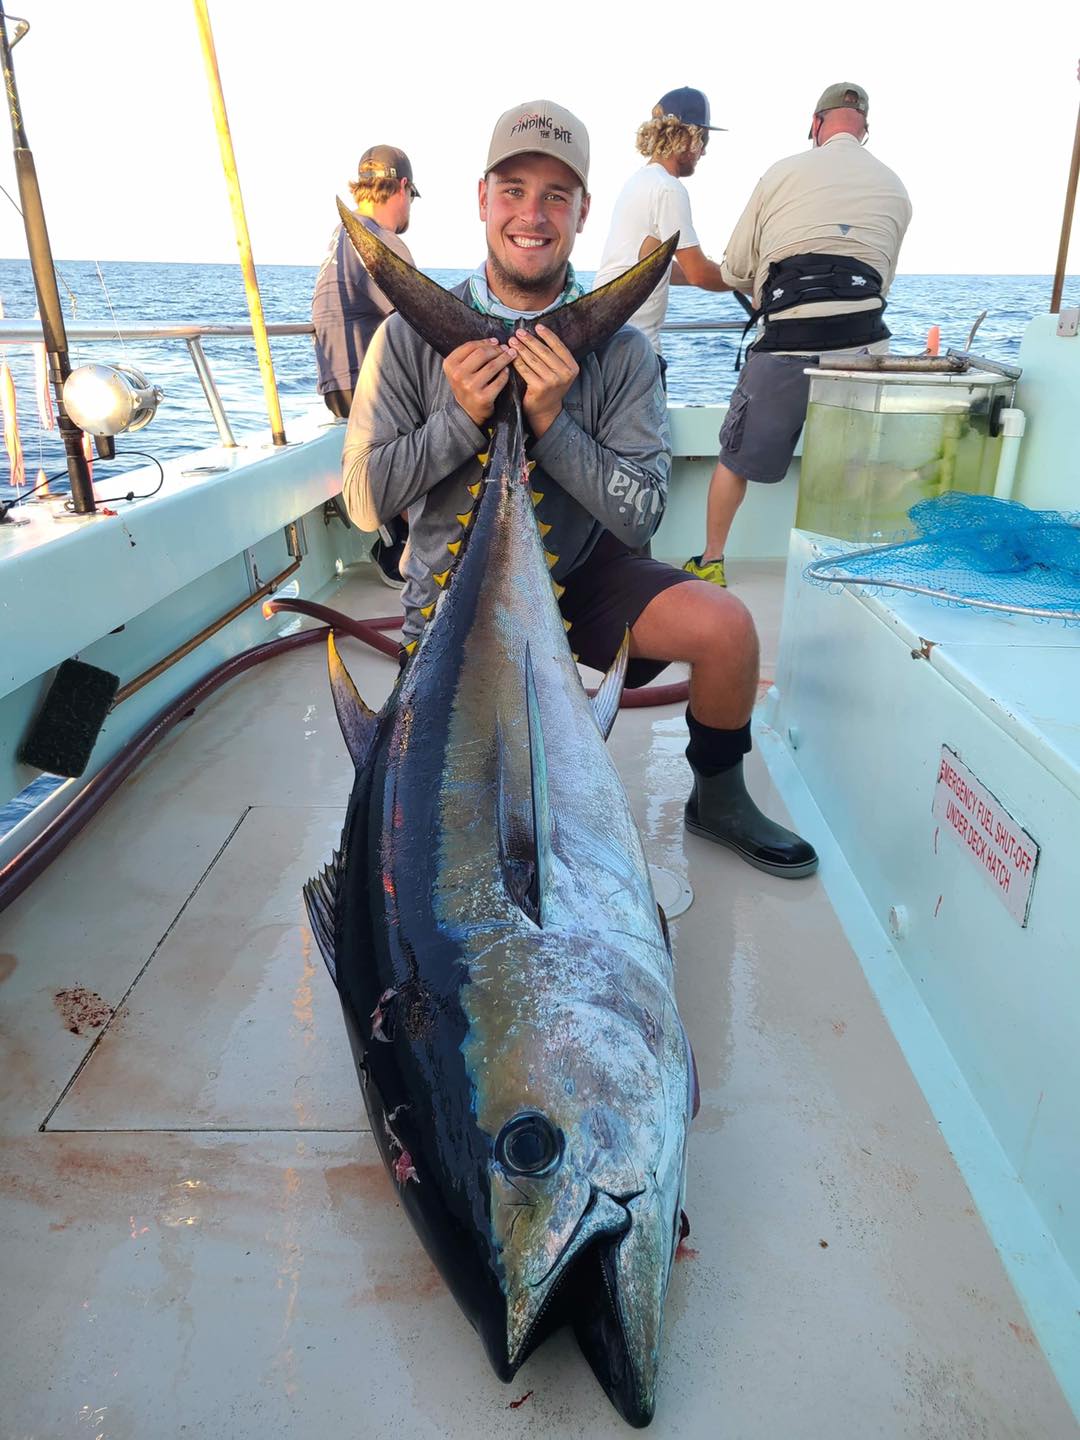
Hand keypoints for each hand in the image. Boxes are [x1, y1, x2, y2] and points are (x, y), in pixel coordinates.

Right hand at [443, 338, 512, 427]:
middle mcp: (458, 375)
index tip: (496, 342)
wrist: (467, 412)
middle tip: (506, 348)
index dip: (486, 342)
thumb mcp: (460, 369)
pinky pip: (499, 381)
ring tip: (511, 356)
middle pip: (482, 354)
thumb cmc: (466, 386)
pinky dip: (505, 374)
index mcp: (450, 364)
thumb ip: (471, 354)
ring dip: (504, 359)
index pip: (470, 346)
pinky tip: (507, 371)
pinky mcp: (483, 398)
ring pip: (492, 366)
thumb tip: (494, 341)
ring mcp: (470, 387)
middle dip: (497, 349)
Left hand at [508, 323, 578, 437]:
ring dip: (521, 348)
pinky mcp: (539, 388)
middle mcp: (565, 374)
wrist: (546, 412)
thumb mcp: (559, 372)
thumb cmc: (550, 388)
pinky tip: (510, 356)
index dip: (547, 335)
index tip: (536, 326)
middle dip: (529, 340)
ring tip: (512, 341)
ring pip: (533, 359)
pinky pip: (525, 370)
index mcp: (572, 367)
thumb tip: (538, 333)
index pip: (559, 346)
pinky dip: (516, 361)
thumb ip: (554, 357)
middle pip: (544, 351)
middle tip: (519, 332)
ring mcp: (552, 381)